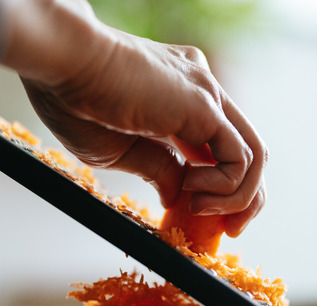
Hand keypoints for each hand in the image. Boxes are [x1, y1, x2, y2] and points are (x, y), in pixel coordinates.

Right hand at [0, 0, 266, 235]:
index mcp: (180, 98)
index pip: (221, 146)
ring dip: (238, 197)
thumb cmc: (73, 100)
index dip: (221, 185)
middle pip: (246, 150)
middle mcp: (202, 91)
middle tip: (230, 230)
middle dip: (246, 197)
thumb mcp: (117, 150)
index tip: (203, 214)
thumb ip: (156, 169)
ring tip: (198, 210)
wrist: (62, 64)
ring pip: (254, 154)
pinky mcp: (205, 107)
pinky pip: (240, 157)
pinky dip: (226, 187)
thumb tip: (176, 197)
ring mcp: (207, 95)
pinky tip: (191, 192)